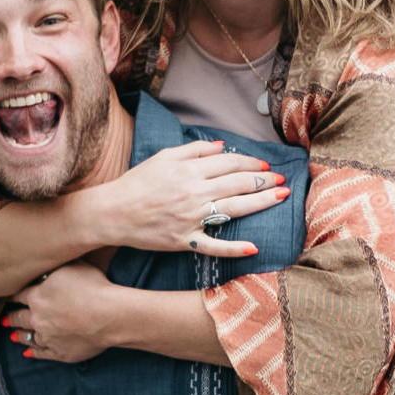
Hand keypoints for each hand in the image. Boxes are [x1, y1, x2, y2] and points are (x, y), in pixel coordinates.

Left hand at [4, 262, 133, 364]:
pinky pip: (42, 354)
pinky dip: (33, 353)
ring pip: (28, 337)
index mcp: (37, 296)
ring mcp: (48, 338)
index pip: (19, 296)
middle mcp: (38, 318)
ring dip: (19, 336)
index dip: (13, 296)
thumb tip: (46, 267)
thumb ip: (56, 270)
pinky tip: (28, 353)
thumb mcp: (73, 267)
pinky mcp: (60, 353)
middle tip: (5, 319)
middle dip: (12, 318)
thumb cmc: (94, 287)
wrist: (109, 316)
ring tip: (13, 336)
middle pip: (19, 318)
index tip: (8, 298)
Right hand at [100, 136, 286, 258]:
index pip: (229, 163)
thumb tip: (221, 146)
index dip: (251, 162)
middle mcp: (193, 193)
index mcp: (189, 171)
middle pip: (237, 184)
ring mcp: (191, 218)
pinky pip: (213, 246)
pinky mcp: (185, 240)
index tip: (265, 165)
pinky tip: (253, 248)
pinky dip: (233, 248)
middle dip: (263, 180)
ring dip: (260, 203)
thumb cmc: (137, 182)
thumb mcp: (162, 157)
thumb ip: (193, 150)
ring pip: (234, 210)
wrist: (112, 212)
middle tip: (282, 180)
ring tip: (280, 197)